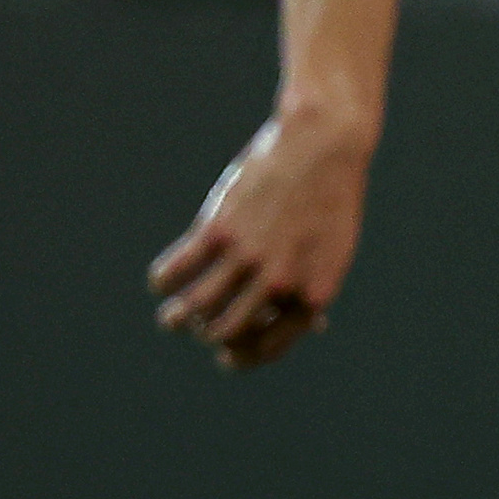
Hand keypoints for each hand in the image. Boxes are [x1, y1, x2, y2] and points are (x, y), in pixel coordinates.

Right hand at [147, 109, 372, 369]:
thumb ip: (316, 289)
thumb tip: (313, 327)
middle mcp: (279, 281)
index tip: (227, 352)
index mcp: (313, 293)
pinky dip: (162, 282)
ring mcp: (247, 255)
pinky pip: (174, 272)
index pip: (267, 347)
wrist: (325, 142)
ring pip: (193, 309)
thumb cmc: (331, 199)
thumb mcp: (336, 251)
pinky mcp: (218, 228)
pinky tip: (164, 280)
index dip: (243, 355)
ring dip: (175, 319)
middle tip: (200, 324)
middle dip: (208, 334)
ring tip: (170, 317)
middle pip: (224, 331)